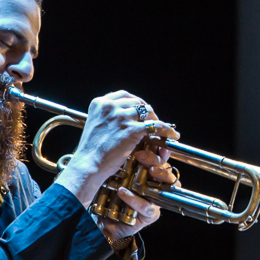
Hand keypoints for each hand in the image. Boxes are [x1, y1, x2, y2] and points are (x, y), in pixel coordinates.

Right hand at [56, 91, 178, 205]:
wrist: (88, 164)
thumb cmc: (90, 151)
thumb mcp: (95, 125)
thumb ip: (107, 118)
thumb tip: (124, 119)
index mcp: (100, 103)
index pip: (124, 95)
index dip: (136, 102)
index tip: (141, 110)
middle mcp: (110, 106)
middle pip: (138, 102)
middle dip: (148, 111)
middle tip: (153, 120)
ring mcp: (121, 117)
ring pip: (148, 112)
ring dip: (156, 119)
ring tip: (162, 128)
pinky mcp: (131, 129)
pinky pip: (155, 125)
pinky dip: (166, 130)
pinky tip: (171, 135)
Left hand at [97, 142, 181, 239]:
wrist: (102, 216)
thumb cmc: (110, 188)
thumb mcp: (117, 167)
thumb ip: (126, 153)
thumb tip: (127, 133)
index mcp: (151, 171)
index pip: (162, 157)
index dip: (161, 149)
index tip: (152, 140)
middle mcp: (156, 185)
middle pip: (167, 170)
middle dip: (156, 161)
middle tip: (141, 155)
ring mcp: (155, 200)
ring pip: (164, 188)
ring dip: (157, 177)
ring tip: (145, 171)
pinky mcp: (150, 215)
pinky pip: (147, 206)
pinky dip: (134, 199)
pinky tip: (122, 191)